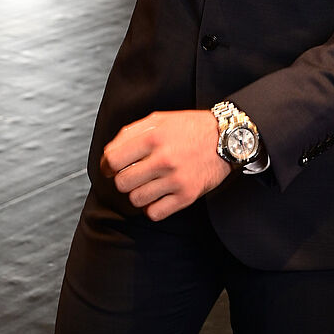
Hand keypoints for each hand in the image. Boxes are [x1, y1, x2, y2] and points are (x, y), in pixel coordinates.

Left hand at [100, 109, 231, 220]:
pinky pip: (155, 213)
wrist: (226, 138)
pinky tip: (158, 196)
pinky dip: (152, 207)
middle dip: (123, 179)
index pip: (113, 160)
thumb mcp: (159, 120)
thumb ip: (131, 133)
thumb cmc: (190, 128)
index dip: (108, 165)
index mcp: (153, 137)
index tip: (111, 168)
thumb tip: (109, 154)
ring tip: (148, 184)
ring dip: (138, 193)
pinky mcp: (187, 196)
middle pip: (122, 182)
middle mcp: (164, 159)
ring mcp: (176, 179)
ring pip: (136, 199)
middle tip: (133, 175)